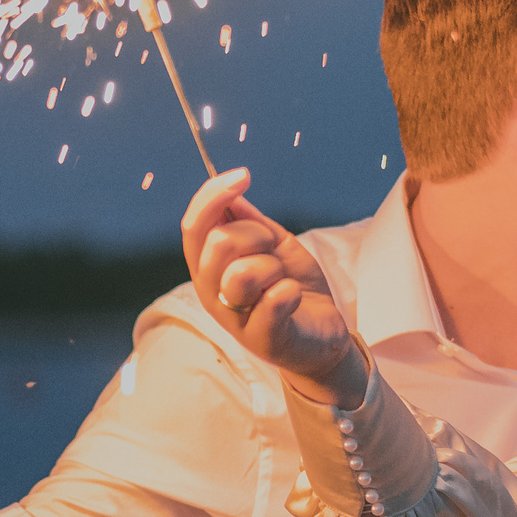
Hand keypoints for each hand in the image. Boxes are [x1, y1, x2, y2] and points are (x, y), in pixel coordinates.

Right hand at [181, 169, 363, 403]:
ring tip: (281, 279)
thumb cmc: (294, 289)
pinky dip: (290, 290)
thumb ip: (251, 222)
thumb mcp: (275, 246)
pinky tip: (294, 297)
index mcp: (209, 268)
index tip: (244, 176)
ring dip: (271, 266)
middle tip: (272, 250)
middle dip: (255, 234)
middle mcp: (211, 293)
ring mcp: (233, 319)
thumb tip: (231, 192)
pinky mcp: (260, 340)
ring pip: (241, 273)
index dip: (212, 196)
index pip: (194, 227)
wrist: (323, 336)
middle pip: (217, 244)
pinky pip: (273, 299)